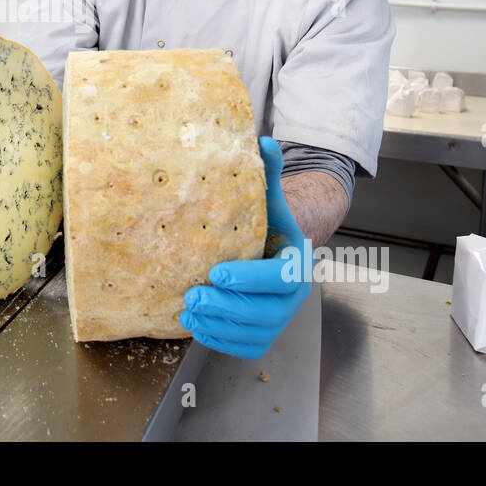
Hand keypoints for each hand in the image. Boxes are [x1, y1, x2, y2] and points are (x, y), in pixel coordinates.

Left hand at [178, 136, 312, 358]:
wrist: (272, 248)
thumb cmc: (265, 222)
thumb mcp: (267, 197)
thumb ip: (267, 171)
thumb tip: (264, 139)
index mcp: (298, 261)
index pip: (280, 276)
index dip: (250, 278)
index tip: (217, 273)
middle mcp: (294, 295)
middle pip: (267, 312)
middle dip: (228, 307)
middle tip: (192, 297)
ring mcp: (280, 317)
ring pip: (254, 332)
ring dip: (219, 326)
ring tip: (187, 312)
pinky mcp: (264, 334)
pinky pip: (246, 347)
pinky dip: (221, 341)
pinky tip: (196, 326)